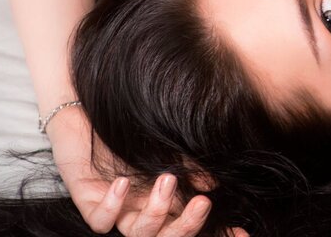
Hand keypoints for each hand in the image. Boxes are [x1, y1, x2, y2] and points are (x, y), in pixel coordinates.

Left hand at [46, 107, 247, 235]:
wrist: (87, 107)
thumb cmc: (130, 127)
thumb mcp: (168, 143)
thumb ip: (190, 165)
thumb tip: (212, 184)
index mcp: (168, 199)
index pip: (193, 223)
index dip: (219, 233)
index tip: (243, 233)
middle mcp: (144, 209)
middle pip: (168, 236)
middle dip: (188, 226)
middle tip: (203, 202)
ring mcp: (118, 208)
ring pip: (138, 233)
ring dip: (155, 212)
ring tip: (166, 179)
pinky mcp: (89, 202)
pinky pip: (101, 220)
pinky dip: (113, 205)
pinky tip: (123, 183)